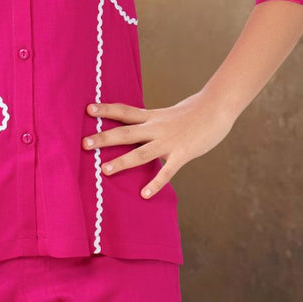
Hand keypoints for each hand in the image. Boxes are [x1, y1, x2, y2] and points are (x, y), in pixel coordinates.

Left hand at [81, 92, 237, 197]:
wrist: (218, 107)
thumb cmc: (195, 111)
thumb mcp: (168, 113)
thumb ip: (152, 122)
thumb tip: (139, 128)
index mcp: (152, 117)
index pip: (125, 111)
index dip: (106, 110)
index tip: (88, 109)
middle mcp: (157, 128)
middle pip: (126, 132)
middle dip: (104, 138)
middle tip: (84, 144)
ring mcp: (169, 141)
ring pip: (141, 153)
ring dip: (122, 161)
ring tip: (104, 170)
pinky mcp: (183, 153)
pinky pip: (167, 171)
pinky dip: (156, 183)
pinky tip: (144, 194)